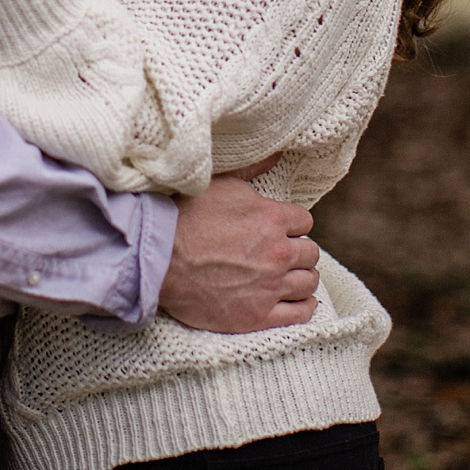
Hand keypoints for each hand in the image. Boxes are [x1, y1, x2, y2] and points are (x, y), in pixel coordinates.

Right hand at [159, 175, 321, 333]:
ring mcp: (270, 286)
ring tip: (289, 275)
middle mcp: (278, 253)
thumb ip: (254, 170)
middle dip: (298, 250)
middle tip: (282, 252)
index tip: (281, 229)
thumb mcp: (221, 184)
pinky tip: (299, 301)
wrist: (159, 260)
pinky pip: (299, 314)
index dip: (293, 224)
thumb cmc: (186, 218)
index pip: (305, 221)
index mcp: (272, 219)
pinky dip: (304, 307)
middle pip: (310, 252)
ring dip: (301, 276)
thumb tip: (277, 154)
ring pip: (308, 282)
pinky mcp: (258, 315)